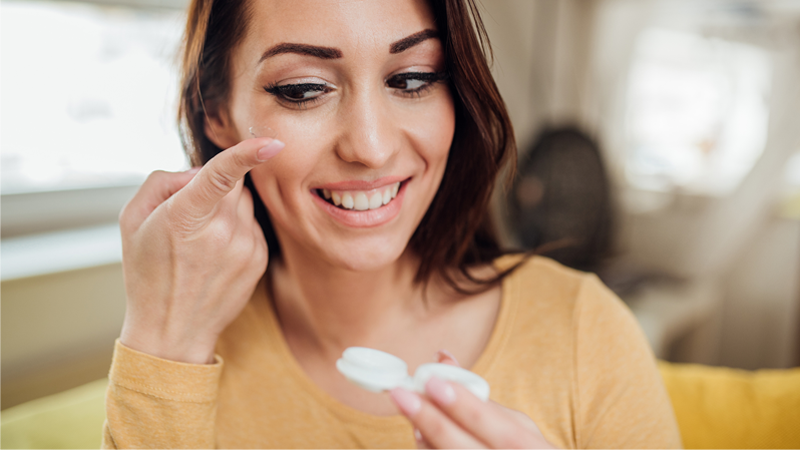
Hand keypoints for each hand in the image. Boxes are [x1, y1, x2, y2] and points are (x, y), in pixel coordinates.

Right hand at [118, 138, 283, 363]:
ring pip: (246, 204)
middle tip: (191, 215)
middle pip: (235, 184)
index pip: (221, 176)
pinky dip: (238, 230)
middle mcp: (221, 231)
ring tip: (201, 242)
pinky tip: (216, 255)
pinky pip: (253, 225)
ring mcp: (244, 247)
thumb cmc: (147, 272)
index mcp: (185, 218)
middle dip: (217, 188)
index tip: (272, 142)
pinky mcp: (260, 259)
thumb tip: (201, 171)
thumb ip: (163, 181)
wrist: (172, 331)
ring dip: (228, 210)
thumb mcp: (131, 220)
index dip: (247, 153)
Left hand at [390, 351, 556, 448]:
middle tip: (401, 394)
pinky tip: (418, 434)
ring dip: (424, 438)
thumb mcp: (516, 425)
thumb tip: (441, 358)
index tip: (434, 383)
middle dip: (433, 421)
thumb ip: (481, 397)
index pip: (503, 432)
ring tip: (409, 409)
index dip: (468, 410)